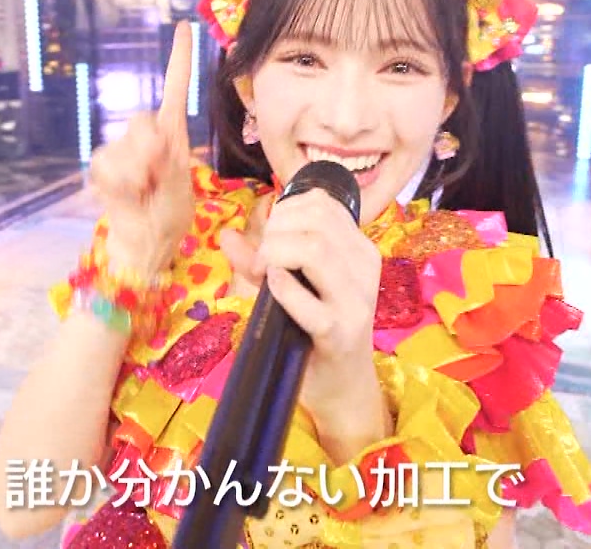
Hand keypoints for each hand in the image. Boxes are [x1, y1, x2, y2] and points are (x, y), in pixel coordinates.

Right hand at [87, 22, 195, 276]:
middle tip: (157, 179)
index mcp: (172, 132)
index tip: (182, 27)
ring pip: (123, 147)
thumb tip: (148, 142)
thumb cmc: (171, 213)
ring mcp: (120, 149)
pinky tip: (130, 195)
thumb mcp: (181, 188)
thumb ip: (167, 162)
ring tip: (146, 193)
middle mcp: (145, 134)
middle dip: (150, 150)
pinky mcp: (103, 165)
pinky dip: (121, 184)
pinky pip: (107, 166)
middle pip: (141, 121)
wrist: (147, 241)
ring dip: (137, 175)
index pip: (176, 88)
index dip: (179, 58)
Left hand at [221, 188, 383, 424]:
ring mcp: (355, 301)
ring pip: (315, 249)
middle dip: (275, 232)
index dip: (284, 211)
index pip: (322, 203)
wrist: (342, 387)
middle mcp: (364, 268)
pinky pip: (308, 301)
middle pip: (317, 220)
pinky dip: (282, 288)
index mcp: (359, 249)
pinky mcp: (340, 332)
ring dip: (276, 255)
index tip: (268, 239)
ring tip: (264, 275)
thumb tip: (226, 235)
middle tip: (261, 262)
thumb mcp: (293, 288)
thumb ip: (262, 260)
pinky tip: (272, 288)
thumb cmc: (316, 332)